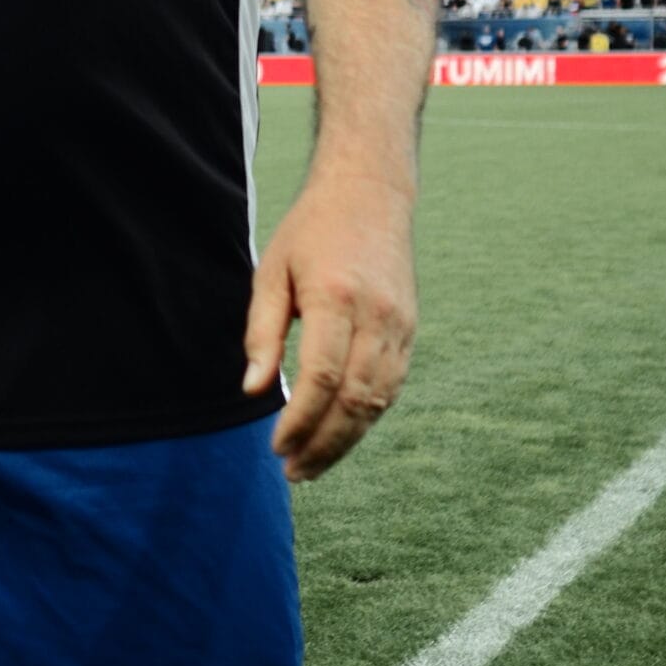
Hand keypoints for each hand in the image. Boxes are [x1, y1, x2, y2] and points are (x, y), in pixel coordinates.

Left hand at [243, 169, 417, 482]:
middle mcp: (378, 317)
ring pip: (379, 400)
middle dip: (325, 445)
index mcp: (338, 299)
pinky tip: (339, 432)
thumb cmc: (310, 231)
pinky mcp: (410, 330)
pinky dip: (366, 416)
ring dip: (347, 440)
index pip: (323, 378)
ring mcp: (401, 325)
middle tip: (294, 472)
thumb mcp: (271, 272)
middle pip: (356, 400)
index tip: (276, 447)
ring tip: (312, 464)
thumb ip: (262, 333)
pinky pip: (391, 386)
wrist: (370, 193)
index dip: (301, 421)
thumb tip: (254, 392)